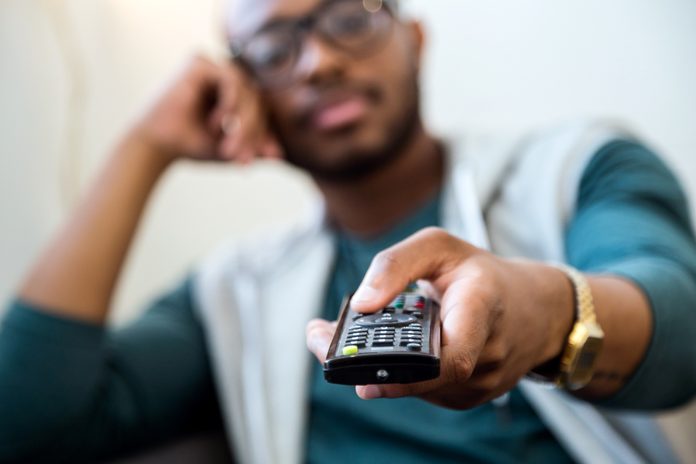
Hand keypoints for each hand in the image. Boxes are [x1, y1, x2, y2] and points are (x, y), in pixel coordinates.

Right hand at [133, 55, 281, 162]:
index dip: (266, 133)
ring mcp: (211, 66)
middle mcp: (223, 77)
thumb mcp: (231, 149)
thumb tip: (279, 156)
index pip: (261, 109)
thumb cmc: (191, 146)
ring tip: (229, 146)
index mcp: (232, 94)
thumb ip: (254, 148)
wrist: (158, 146)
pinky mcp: (199, 62)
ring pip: (248, 90)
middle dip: (254, 132)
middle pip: (256, 99)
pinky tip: (220, 122)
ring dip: (244, 122)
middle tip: (242, 158)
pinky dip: (231, 102)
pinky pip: (231, 79)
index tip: (270, 157)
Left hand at [306, 227, 573, 408]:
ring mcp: (479, 384)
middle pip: (422, 379)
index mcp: (483, 309)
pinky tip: (379, 352)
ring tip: (338, 339)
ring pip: (416, 387)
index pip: (454, 357)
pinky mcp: (466, 396)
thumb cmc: (481, 275)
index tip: (363, 373)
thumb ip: (397, 264)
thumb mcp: (440, 247)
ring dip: (374, 368)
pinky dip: (395, 373)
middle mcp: (486, 355)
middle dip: (366, 365)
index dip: (407, 373)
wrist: (533, 311)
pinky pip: (422, 390)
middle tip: (320, 339)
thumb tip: (361, 304)